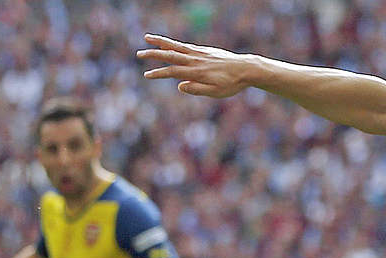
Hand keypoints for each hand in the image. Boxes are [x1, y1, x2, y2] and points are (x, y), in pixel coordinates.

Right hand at [138, 34, 256, 97]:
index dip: (158, 73)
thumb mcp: (216, 92)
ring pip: (176, 46)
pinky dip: (174, 44)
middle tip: (138, 53)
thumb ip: (197, 89)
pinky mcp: (204, 50)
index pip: (173, 72)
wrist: (246, 68)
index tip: (146, 75)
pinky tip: (168, 44)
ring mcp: (199, 53)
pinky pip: (185, 46)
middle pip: (170, 55)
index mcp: (196, 72)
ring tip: (147, 38)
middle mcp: (195, 60)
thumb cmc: (232, 84)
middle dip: (153, 54)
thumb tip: (179, 86)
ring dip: (161, 42)